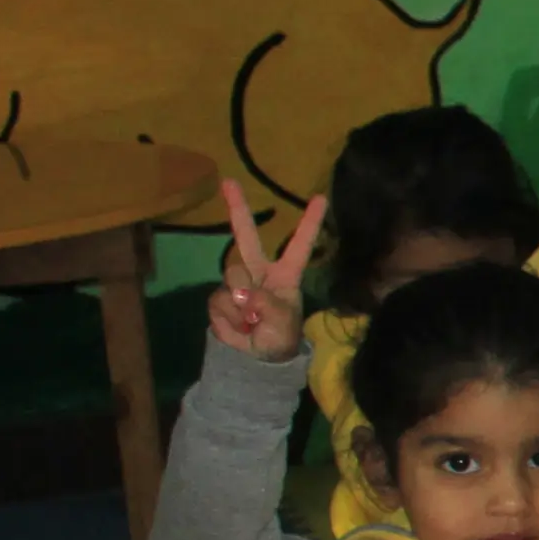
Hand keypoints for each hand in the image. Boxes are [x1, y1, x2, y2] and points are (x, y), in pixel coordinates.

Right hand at [207, 179, 326, 362]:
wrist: (257, 357)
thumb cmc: (281, 336)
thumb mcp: (284, 326)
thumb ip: (269, 306)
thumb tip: (245, 294)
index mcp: (286, 273)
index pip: (300, 244)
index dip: (310, 222)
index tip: (320, 197)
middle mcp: (260, 271)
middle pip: (246, 236)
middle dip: (237, 208)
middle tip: (229, 182)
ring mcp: (238, 283)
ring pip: (232, 277)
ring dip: (240, 303)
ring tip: (252, 322)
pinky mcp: (220, 297)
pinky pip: (218, 300)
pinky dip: (227, 318)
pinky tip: (238, 328)